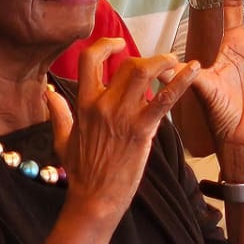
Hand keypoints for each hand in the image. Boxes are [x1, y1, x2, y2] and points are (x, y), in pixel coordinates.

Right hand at [45, 39, 198, 225]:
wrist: (94, 200)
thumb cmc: (81, 173)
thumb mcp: (62, 140)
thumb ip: (58, 113)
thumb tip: (48, 94)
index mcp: (84, 104)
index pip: (90, 58)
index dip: (106, 44)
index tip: (118, 44)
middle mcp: (103, 105)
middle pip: (128, 65)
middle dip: (147, 60)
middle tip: (160, 66)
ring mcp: (123, 117)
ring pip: (145, 72)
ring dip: (164, 63)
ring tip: (175, 63)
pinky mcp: (142, 131)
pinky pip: (165, 99)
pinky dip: (182, 81)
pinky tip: (195, 69)